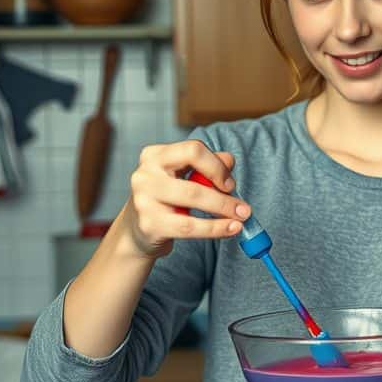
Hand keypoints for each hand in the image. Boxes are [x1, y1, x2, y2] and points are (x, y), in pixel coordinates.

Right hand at [121, 140, 252, 258]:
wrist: (136, 231)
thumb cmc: (165, 200)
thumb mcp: (182, 177)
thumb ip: (206, 165)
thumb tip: (229, 160)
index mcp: (154, 155)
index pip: (193, 150)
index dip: (217, 166)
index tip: (230, 183)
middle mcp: (145, 174)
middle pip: (195, 179)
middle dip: (225, 195)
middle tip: (244, 208)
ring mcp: (144, 200)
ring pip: (193, 200)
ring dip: (223, 210)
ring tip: (240, 219)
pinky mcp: (149, 224)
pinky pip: (189, 227)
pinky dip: (215, 229)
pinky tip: (230, 229)